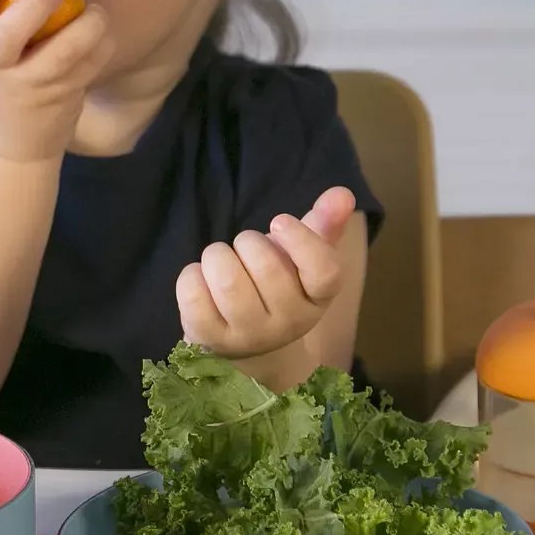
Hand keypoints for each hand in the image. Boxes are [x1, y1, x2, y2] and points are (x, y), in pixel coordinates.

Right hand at [0, 0, 113, 162]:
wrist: (6, 150)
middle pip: (7, 37)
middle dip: (32, 7)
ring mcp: (28, 88)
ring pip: (60, 55)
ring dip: (84, 28)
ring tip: (96, 11)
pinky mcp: (60, 100)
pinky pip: (87, 69)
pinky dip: (101, 48)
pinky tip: (105, 35)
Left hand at [176, 186, 356, 359]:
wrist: (243, 339)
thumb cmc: (274, 286)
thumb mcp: (300, 257)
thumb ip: (323, 224)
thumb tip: (343, 194)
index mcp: (317, 298)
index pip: (324, 272)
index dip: (301, 241)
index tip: (278, 221)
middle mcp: (289, 324)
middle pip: (266, 266)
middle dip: (247, 242)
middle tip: (245, 249)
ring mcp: (249, 337)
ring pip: (227, 279)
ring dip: (216, 256)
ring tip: (222, 264)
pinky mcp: (210, 340)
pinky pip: (193, 293)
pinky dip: (191, 275)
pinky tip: (202, 283)